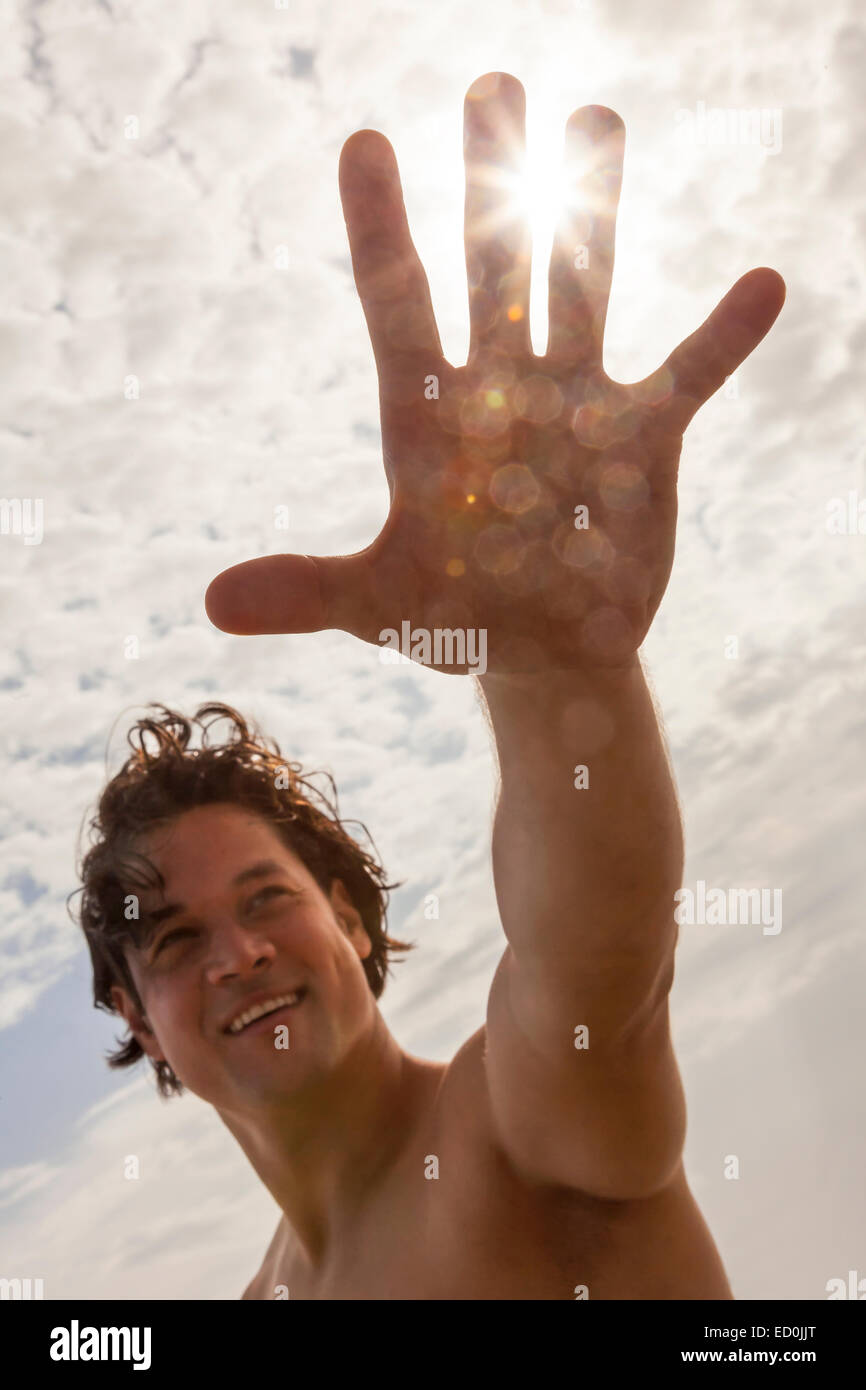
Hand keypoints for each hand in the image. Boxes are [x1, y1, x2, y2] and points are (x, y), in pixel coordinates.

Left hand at [205, 72, 784, 674]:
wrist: (542, 654)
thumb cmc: (453, 619)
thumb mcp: (380, 604)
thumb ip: (309, 590)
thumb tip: (214, 604)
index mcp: (425, 417)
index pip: (396, 305)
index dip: (380, 230)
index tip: (365, 143)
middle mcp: (499, 389)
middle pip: (491, 269)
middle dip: (490, 183)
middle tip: (490, 86)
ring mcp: (574, 404)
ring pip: (581, 289)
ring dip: (591, 214)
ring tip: (595, 119)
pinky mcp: (643, 442)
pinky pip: (688, 376)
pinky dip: (723, 338)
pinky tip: (762, 282)